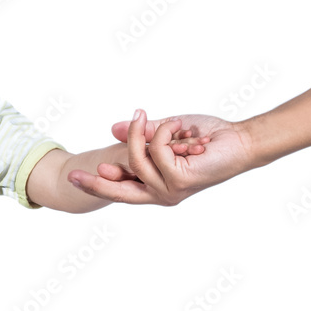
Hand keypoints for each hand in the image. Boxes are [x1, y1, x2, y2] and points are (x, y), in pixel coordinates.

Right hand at [68, 110, 251, 205]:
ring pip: (136, 161)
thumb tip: (114, 129)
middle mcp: (162, 194)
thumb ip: (142, 135)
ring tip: (152, 116)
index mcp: (158, 185)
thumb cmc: (206, 139)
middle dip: (95, 184)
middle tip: (72, 177)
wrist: (238, 141)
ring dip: (140, 133)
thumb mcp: (166, 134)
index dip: (99, 183)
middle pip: (119, 193)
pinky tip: (181, 128)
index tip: (76, 178)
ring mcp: (170, 190)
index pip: (122, 188)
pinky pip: (156, 150)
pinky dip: (165, 132)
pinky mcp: (179, 181)